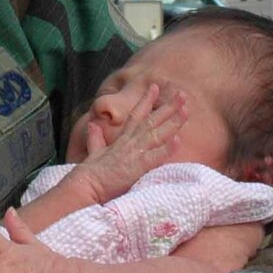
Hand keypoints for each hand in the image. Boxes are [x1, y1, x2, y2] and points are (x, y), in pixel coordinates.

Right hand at [77, 85, 187, 202]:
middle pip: (152, 120)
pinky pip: (155, 156)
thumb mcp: (94, 153)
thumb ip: (95, 138)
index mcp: (121, 139)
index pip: (136, 114)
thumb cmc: (91, 174)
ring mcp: (134, 153)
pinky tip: (179, 141)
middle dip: (168, 107)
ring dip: (172, 122)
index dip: (146, 100)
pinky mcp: (137, 167)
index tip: (155, 86)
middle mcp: (129, 142)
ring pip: (157, 134)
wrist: (85, 186)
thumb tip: (93, 124)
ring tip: (186, 110)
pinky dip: (167, 149)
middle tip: (183, 94)